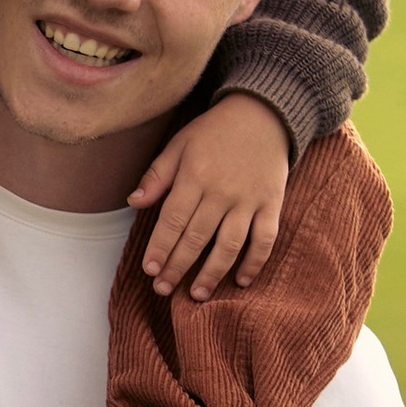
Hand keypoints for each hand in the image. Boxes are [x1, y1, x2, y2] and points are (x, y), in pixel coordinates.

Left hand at [132, 92, 290, 297]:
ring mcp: (249, 200)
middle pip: (197, 238)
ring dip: (212, 273)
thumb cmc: (215, 131)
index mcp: (195, 177)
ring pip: (229, 244)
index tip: (149, 270)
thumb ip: (157, 175)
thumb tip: (133, 202)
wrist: (264, 112)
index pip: (173, 220)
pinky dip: (255, 262)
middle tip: (163, 289)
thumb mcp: (180, 144)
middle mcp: (222, 192)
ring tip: (197, 294)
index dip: (160, 247)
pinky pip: (265, 238)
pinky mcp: (272, 204)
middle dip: (178, 267)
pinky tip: (241, 281)